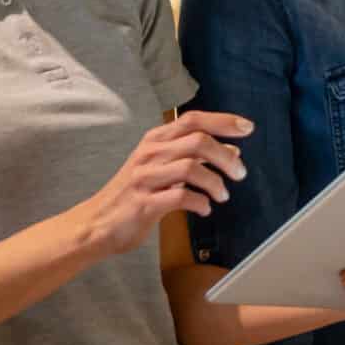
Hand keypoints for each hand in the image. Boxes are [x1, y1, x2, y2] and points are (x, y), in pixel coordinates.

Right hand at [73, 111, 251, 258]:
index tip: (247, 128)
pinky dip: (199, 202)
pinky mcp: (144, 203)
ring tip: (223, 196)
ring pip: (191, 167)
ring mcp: (145, 178)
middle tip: (240, 173)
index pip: (193, 119)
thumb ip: (194, 158)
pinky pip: (180, 197)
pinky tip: (204, 209)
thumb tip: (232, 151)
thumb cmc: (133, 196)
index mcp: (154, 141)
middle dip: (225, 155)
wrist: (97, 224)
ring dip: (215, 182)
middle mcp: (149, 153)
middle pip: (197, 141)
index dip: (223, 121)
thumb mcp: (162, 169)